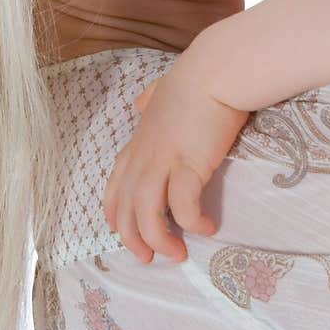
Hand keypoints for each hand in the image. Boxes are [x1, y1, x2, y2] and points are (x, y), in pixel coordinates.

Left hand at [102, 65, 249, 263]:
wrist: (216, 71)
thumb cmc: (196, 78)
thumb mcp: (162, 88)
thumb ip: (150, 98)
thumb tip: (140, 101)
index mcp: (139, 141)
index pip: (115, 181)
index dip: (113, 210)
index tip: (117, 229)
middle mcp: (145, 155)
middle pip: (126, 206)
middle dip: (132, 237)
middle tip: (147, 258)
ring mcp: (164, 161)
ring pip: (147, 213)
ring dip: (158, 239)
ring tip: (176, 254)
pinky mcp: (189, 165)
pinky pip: (183, 206)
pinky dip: (191, 222)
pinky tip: (207, 228)